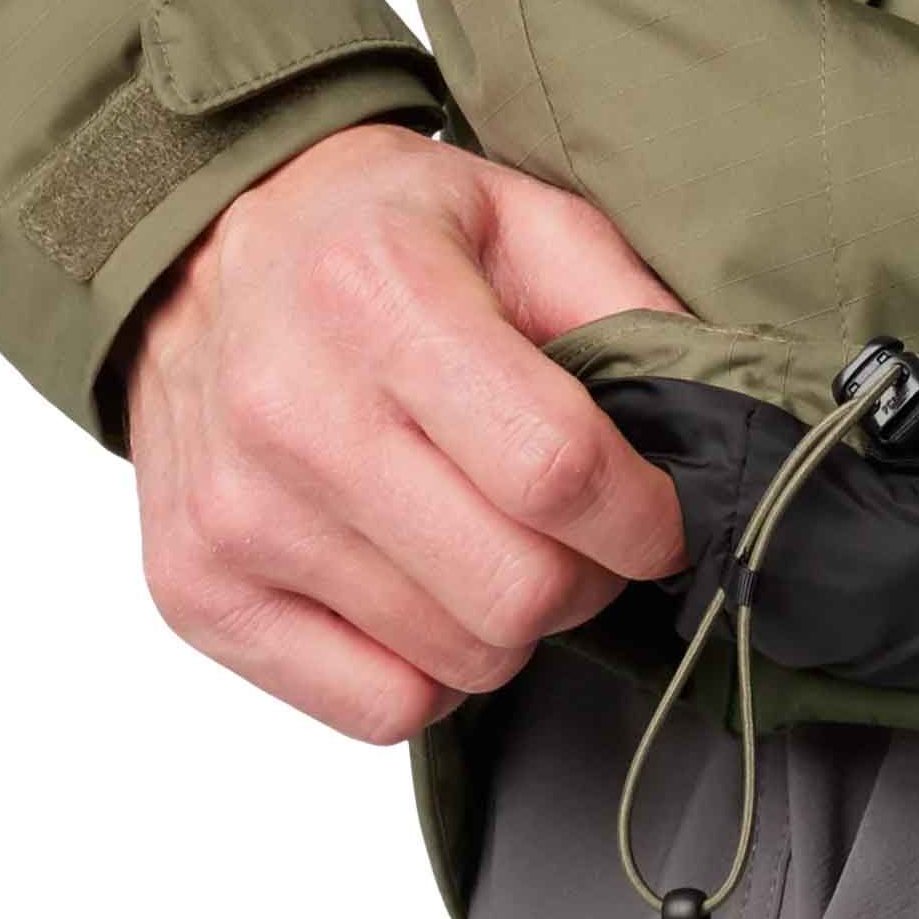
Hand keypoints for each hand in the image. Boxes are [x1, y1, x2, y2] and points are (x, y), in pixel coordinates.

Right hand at [124, 122, 689, 743]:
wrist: (199, 251)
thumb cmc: (374, 232)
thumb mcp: (519, 213)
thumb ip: (625, 302)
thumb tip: (719, 412)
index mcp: (383, 299)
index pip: (554, 469)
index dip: (645, 516)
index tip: (664, 515)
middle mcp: (294, 414)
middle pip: (516, 588)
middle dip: (591, 576)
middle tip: (587, 534)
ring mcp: (238, 516)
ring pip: (460, 658)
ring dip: (516, 620)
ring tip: (500, 543)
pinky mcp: (199, 591)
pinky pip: (379, 706)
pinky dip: (434, 669)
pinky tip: (430, 589)